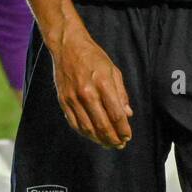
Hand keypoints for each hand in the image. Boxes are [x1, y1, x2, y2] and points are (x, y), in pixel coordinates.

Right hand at [49, 26, 132, 148]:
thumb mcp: (113, 70)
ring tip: (108, 144)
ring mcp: (73, 98)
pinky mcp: (63, 100)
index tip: (128, 136)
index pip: (116, 114)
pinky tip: (92, 136)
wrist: (68, 46)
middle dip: (113, 139)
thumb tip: (127, 114)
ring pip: (88, 128)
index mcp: (103, 83)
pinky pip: (74, 123)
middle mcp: (87, 93)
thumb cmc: (93, 56)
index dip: (123, 129)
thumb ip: (121, 93)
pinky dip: (85, 133)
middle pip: (102, 125)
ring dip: (99, 140)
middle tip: (120, 144)